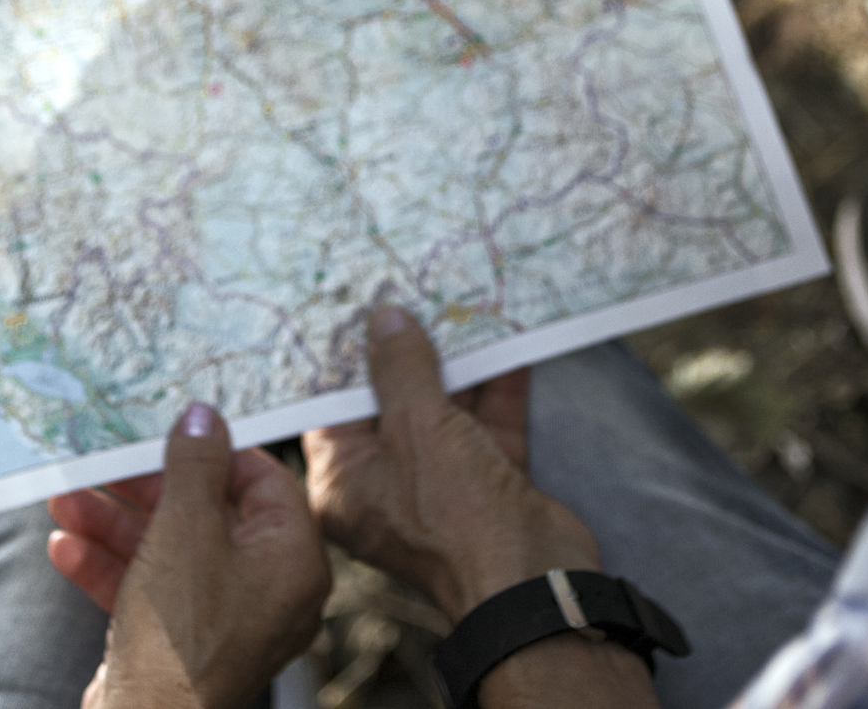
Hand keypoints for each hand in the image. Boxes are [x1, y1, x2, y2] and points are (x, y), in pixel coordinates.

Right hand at [47, 404, 330, 708]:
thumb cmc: (180, 638)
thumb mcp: (185, 531)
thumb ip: (195, 466)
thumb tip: (204, 416)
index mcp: (292, 560)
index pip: (263, 481)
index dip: (213, 452)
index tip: (169, 432)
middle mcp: (268, 591)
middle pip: (207, 516)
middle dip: (144, 491)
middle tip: (104, 464)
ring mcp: (225, 622)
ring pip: (170, 552)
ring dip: (114, 525)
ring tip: (64, 501)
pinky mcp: (183, 646)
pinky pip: (153, 591)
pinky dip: (112, 568)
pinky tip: (65, 549)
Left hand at [302, 307, 596, 621]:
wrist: (536, 581)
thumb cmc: (457, 516)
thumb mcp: (419, 428)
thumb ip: (402, 368)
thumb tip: (385, 318)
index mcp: (344, 484)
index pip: (332, 409)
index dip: (344, 357)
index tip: (350, 304)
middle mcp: (387, 485)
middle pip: (390, 403)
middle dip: (407, 348)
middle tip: (407, 286)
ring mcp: (440, 485)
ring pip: (443, 408)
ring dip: (456, 361)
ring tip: (458, 298)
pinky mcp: (488, 483)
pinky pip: (485, 422)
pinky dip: (496, 385)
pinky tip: (505, 336)